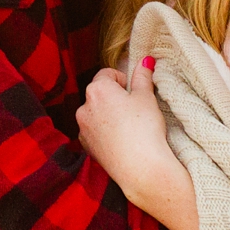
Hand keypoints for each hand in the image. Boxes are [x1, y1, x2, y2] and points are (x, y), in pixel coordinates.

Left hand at [76, 60, 194, 229]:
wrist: (140, 169)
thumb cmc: (144, 129)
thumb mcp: (146, 97)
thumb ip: (142, 76)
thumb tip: (145, 60)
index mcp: (97, 89)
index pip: (107, 74)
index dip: (123, 80)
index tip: (135, 92)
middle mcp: (84, 107)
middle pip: (100, 93)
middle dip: (115, 98)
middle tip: (134, 110)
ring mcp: (83, 129)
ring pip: (96, 114)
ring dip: (108, 115)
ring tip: (128, 128)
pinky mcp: (87, 147)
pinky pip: (95, 132)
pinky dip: (105, 132)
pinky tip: (121, 141)